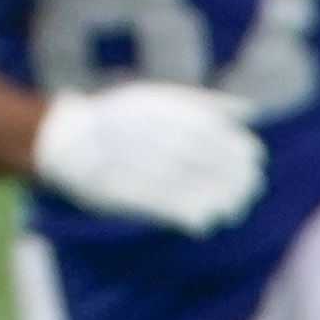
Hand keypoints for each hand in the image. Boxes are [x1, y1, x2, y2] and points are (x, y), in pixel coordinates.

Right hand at [25, 79, 267, 231]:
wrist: (65, 139)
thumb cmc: (121, 118)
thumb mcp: (157, 98)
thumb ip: (201, 103)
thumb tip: (249, 111)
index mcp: (149, 104)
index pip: (198, 124)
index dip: (229, 142)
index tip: (255, 156)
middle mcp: (134, 127)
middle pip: (190, 150)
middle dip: (225, 169)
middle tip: (252, 185)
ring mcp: (121, 157)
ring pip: (174, 177)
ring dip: (209, 194)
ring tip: (236, 206)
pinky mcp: (112, 187)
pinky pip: (153, 201)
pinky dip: (182, 211)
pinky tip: (207, 222)